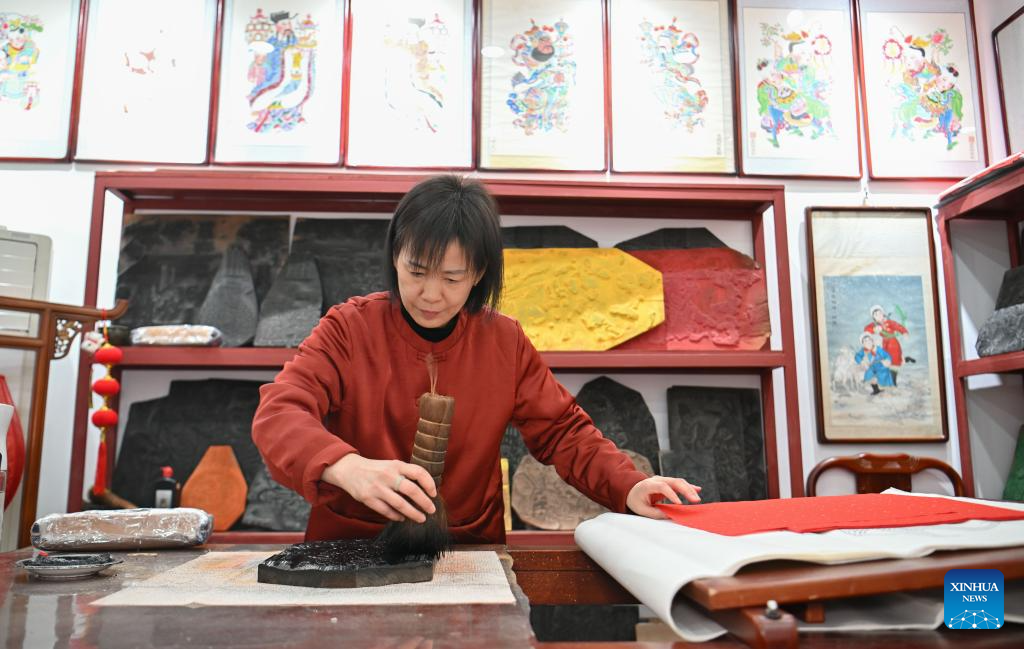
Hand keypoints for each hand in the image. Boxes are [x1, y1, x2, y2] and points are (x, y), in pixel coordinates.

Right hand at [321, 454, 436, 522]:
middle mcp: (388, 476)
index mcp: (396, 465)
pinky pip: (386, 511)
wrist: (350, 470)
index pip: (418, 472)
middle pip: (411, 490)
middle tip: (431, 510)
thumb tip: (425, 490)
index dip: (429, 484)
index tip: (434, 494)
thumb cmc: (376, 469)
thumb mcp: (392, 465)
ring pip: (400, 504)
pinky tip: (403, 518)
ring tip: (421, 518)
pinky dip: (397, 516)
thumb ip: (406, 474)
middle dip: (424, 502)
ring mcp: (377, 488)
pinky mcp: (368, 498)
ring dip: (413, 513)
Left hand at [626, 476, 701, 518]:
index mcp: (648, 485)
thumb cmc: (636, 500)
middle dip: (686, 491)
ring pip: (678, 482)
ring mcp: (663, 480)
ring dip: (689, 490)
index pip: (662, 487)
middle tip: (695, 500)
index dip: (672, 494)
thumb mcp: (641, 509)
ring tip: (697, 499)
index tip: (679, 504)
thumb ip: (655, 513)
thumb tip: (670, 516)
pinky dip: (688, 487)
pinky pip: (679, 484)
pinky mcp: (668, 483)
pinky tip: (697, 489)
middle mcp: (657, 479)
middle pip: (674, 482)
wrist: (631, 491)